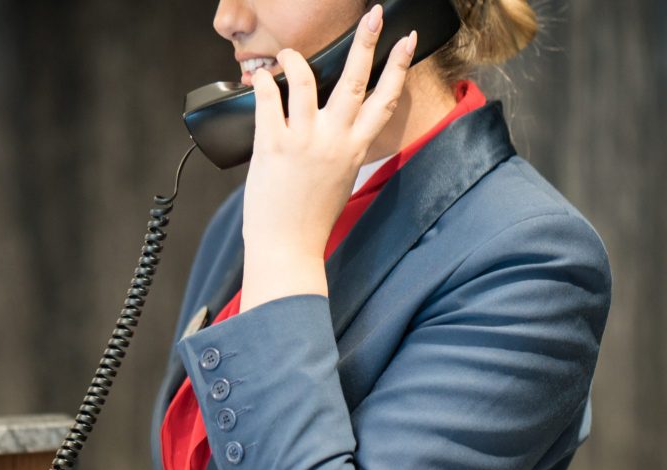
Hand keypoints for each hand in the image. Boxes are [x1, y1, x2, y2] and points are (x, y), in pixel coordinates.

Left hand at [240, 4, 416, 310]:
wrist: (288, 249)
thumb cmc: (310, 221)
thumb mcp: (340, 180)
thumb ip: (342, 149)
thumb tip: (331, 124)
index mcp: (355, 149)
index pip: (384, 99)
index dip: (399, 66)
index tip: (407, 40)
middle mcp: (334, 140)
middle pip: (355, 79)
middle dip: (367, 42)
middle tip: (373, 14)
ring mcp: (304, 141)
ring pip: (304, 80)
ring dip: (295, 59)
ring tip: (289, 54)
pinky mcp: (272, 145)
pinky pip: (268, 100)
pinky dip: (263, 82)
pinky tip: (259, 77)